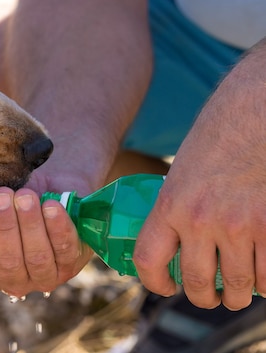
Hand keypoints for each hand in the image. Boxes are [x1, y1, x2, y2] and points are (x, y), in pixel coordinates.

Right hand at [0, 176, 93, 297]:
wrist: (44, 180)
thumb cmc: (3, 199)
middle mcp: (16, 281)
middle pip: (9, 262)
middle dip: (5, 226)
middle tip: (3, 194)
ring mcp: (46, 275)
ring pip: (37, 258)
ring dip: (30, 225)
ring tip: (25, 196)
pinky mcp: (72, 262)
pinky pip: (65, 249)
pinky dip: (58, 227)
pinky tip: (50, 206)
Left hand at [134, 40, 265, 310]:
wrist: (258, 107)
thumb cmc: (222, 131)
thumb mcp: (185, 169)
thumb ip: (179, 207)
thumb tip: (179, 243)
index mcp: (170, 204)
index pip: (149, 260)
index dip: (155, 282)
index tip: (165, 286)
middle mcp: (201, 220)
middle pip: (198, 282)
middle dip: (203, 297)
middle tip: (210, 296)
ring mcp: (241, 225)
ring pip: (238, 285)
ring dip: (238, 294)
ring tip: (239, 291)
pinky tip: (265, 276)